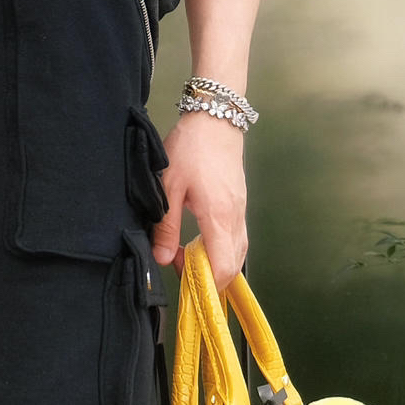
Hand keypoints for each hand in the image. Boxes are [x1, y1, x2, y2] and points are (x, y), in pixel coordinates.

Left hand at [150, 109, 247, 285]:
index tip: (185, 282)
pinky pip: (237, 237)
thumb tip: (162, 259)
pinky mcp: (240, 204)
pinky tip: (201, 242)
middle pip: (233, 264)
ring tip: (188, 256)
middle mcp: (235, 217)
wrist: (215, 120)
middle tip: (182, 269)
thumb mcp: (169, 187)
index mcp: (218, 216)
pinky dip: (222, 248)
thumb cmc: (191, 149)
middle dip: (210, 276)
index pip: (223, 266)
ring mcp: (241, 210)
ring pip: (238, 252)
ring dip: (216, 262)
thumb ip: (167, 227)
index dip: (207, 283)